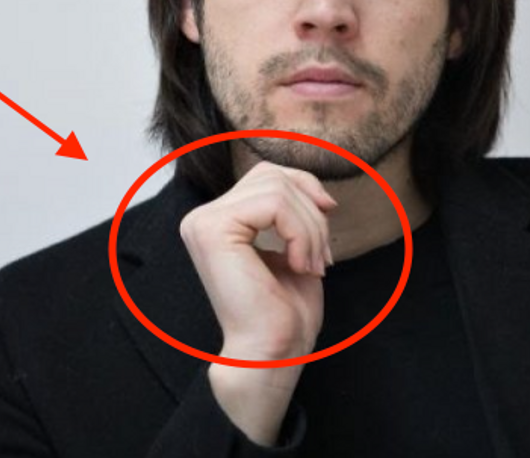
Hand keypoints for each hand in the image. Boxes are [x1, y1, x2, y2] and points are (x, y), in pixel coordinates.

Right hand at [178, 162, 336, 444]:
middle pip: (273, 177)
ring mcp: (203, 222)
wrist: (271, 354)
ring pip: (277, 189)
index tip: (327, 227)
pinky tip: (300, 266)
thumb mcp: (293, 248)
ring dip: (310, 228)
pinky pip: (274, 205)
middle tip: (321, 257)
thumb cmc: (284, 313)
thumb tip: (317, 187)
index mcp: (218, 221)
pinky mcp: (213, 230)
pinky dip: (300, 234)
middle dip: (311, 213)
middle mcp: (203, 218)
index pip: (268, 176)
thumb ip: (293, 213)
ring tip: (312, 265)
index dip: (306, 191)